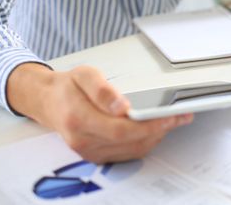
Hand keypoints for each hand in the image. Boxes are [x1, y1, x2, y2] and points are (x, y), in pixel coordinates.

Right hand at [7, 64, 191, 162]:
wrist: (49, 101)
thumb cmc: (69, 87)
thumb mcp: (84, 75)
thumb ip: (102, 90)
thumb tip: (121, 105)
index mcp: (79, 119)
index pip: (121, 129)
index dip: (149, 124)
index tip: (170, 116)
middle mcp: (84, 141)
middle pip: (131, 142)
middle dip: (160, 129)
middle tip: (180, 116)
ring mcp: (90, 152)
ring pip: (133, 150)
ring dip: (156, 136)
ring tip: (173, 120)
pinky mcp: (97, 155)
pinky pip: (128, 152)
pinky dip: (146, 141)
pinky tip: (156, 128)